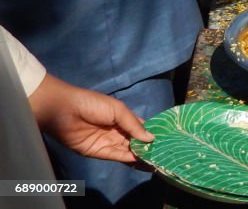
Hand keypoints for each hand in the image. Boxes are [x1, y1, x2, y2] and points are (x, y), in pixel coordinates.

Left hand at [29, 75, 153, 163]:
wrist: (65, 111)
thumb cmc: (93, 104)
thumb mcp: (118, 110)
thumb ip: (134, 125)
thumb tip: (151, 138)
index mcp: (123, 118)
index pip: (141, 128)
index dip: (152, 134)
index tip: (166, 140)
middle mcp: (117, 131)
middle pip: (135, 142)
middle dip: (147, 147)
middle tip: (163, 153)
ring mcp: (108, 142)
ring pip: (127, 151)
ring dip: (139, 155)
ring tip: (155, 159)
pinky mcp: (98, 152)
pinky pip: (115, 156)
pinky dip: (127, 159)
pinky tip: (139, 160)